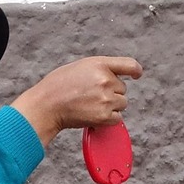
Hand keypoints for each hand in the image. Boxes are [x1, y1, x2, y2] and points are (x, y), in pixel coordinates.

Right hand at [11, 56, 143, 146]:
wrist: (47, 105)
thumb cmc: (59, 86)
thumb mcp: (80, 67)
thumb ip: (100, 70)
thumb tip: (116, 78)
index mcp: (99, 64)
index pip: (129, 65)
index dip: (136, 70)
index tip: (137, 74)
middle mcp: (105, 80)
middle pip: (123, 89)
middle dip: (111, 92)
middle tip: (91, 95)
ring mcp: (106, 99)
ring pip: (122, 104)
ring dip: (111, 106)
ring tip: (90, 104)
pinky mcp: (105, 116)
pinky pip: (118, 118)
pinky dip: (109, 119)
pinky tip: (93, 114)